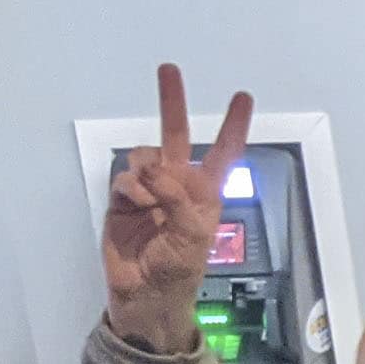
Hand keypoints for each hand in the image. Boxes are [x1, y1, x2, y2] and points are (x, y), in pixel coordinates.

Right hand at [102, 63, 249, 353]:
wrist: (145, 294)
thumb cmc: (180, 271)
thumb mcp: (193, 236)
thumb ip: (179, 200)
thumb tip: (156, 170)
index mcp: (206, 193)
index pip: (223, 153)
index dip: (232, 126)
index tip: (242, 96)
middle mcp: (178, 185)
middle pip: (176, 135)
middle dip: (173, 102)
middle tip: (168, 69)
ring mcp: (148, 190)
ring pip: (145, 156)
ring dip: (146, 172)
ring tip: (149, 202)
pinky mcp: (122, 199)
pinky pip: (124, 177)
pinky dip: (129, 188)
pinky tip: (134, 205)